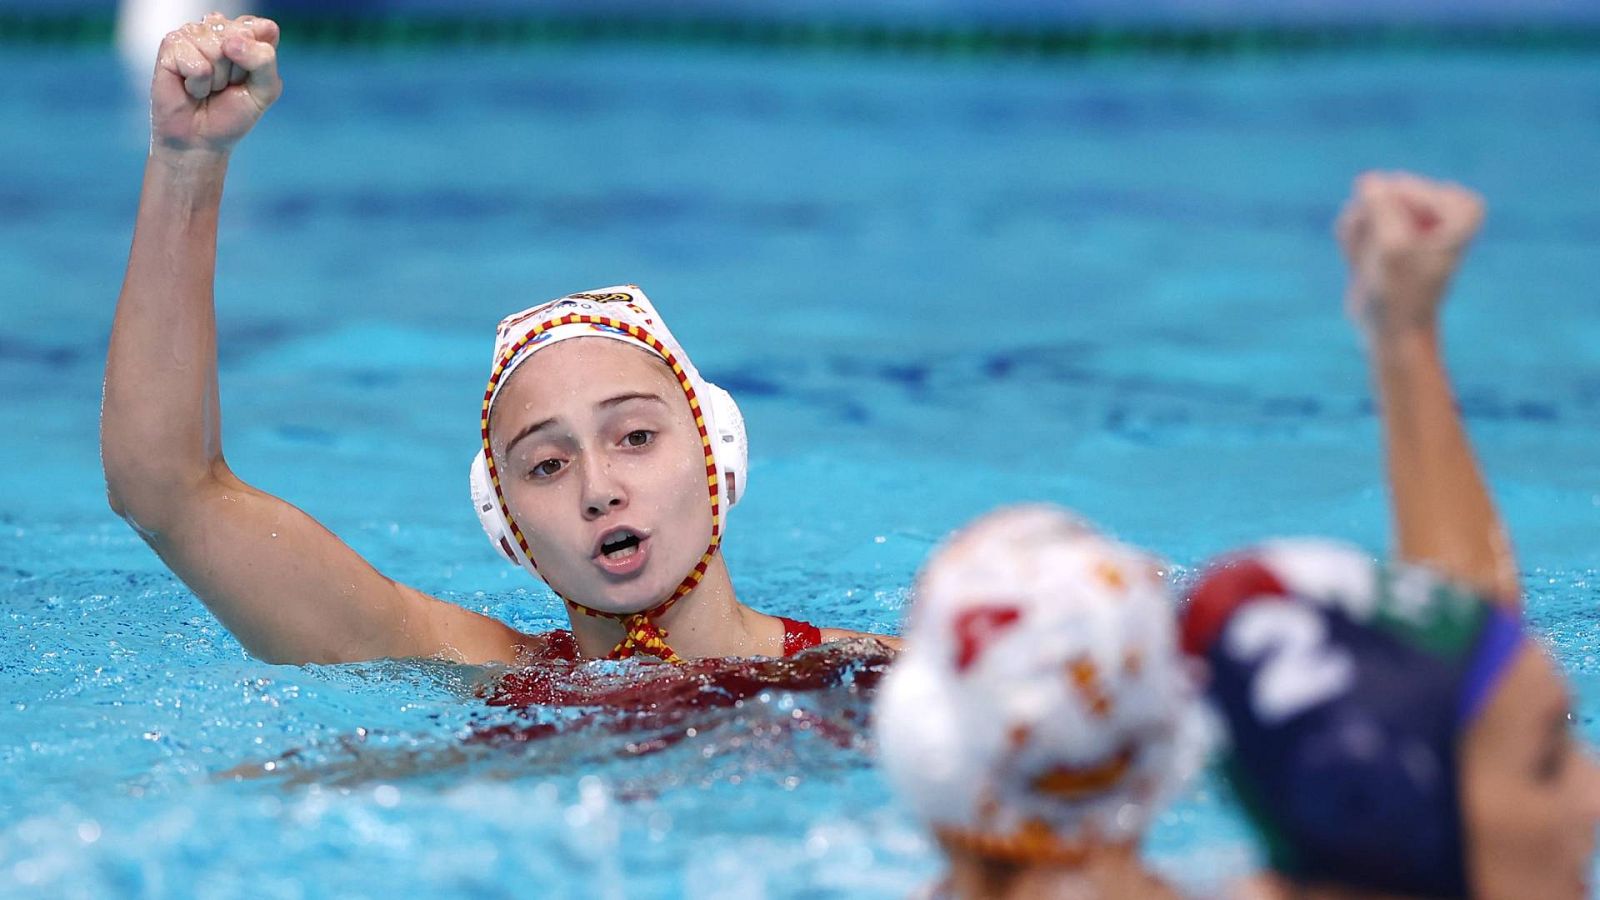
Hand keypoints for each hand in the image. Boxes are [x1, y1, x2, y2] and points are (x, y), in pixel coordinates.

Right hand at [151, 13, 280, 156]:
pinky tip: (190, 87)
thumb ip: (264, 60)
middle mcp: (218, 27)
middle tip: (225, 86)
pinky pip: (197, 63)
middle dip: (238, 71)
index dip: (260, 60)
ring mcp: (193, 33)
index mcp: (246, 32)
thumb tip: (231, 41)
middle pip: (241, 36)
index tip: (248, 78)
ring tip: (207, 86)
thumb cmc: (232, 114)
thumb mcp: (265, 90)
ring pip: (218, 49)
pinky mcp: (171, 44)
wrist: (201, 139)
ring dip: (216, 79)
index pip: (265, 29)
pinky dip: (198, 83)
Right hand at [1336, 171, 1483, 340]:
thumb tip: (1367, 179)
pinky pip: (1356, 220)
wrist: (1391, 331)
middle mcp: (1439, 206)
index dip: (1392, 222)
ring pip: (1364, 206)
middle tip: (1386, 265)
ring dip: (1359, 238)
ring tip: (1374, 267)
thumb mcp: (1392, 247)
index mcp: (1461, 208)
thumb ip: (1380, 205)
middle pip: (1383, 194)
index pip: (1404, 189)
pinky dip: (1352, 243)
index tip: (1404, 256)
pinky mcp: (1387, 229)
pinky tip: (1362, 266)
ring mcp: (1411, 216)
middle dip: (1371, 228)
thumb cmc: (1400, 294)